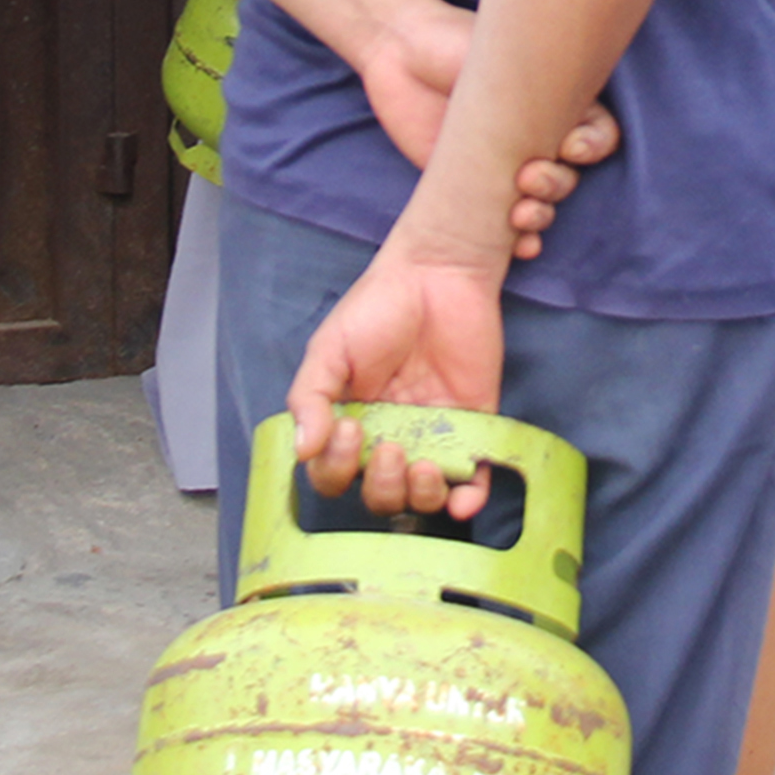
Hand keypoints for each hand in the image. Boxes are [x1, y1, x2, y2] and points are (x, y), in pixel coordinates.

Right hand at [288, 245, 506, 518]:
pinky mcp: (473, 427)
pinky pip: (473, 480)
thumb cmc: (377, 307)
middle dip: (381, 486)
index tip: (349, 430)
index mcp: (349, 423)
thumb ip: (310, 399)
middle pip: (379, 495)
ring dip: (419, 496)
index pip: (334, 474)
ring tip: (422, 464)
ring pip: (422, 497)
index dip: (337, 469)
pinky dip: (470, 500)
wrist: (437, 274)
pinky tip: (463, 498)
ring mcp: (432, 436)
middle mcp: (389, 437)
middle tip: (391, 448)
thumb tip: (301, 450)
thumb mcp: (328, 350)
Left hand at [354, 0, 621, 260]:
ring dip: (540, 215)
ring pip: (544, 202)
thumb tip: (572, 112)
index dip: (594, 147)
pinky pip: (506, 224)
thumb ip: (541, 79)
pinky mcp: (472, 187)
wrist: (401, 51)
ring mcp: (505, 164)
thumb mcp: (506, 52)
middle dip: (556, 184)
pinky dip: (520, 240)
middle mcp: (537, 135)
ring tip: (520, 214)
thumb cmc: (456, 40)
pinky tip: (519, 245)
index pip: (598, 134)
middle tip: (528, 177)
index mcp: (556, 102)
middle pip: (570, 175)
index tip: (570, 147)